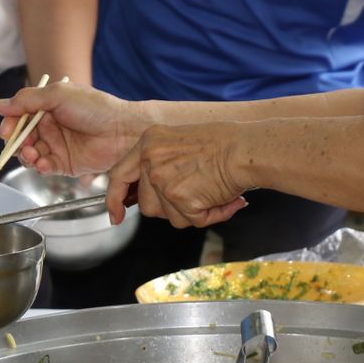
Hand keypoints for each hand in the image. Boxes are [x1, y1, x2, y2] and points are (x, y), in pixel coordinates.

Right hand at [0, 83, 152, 175]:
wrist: (124, 130)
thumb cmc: (95, 108)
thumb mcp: (58, 95)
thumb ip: (26, 100)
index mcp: (47, 108)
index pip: (19, 117)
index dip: (10, 125)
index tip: (7, 131)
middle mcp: (50, 127)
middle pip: (22, 138)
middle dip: (17, 143)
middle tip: (22, 146)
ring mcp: (57, 146)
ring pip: (30, 154)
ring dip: (27, 156)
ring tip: (33, 155)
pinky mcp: (65, 164)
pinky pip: (45, 167)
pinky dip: (40, 167)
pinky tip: (43, 164)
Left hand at [106, 123, 248, 228]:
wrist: (248, 149)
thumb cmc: (227, 144)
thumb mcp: (181, 142)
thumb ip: (162, 164)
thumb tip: (152, 196)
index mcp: (149, 142)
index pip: (119, 175)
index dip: (115, 198)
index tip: (116, 215)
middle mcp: (150, 159)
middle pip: (147, 204)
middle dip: (170, 208)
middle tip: (196, 196)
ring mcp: (162, 179)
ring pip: (168, 216)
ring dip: (191, 212)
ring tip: (213, 193)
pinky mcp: (180, 197)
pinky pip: (191, 220)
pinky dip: (211, 215)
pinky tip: (224, 199)